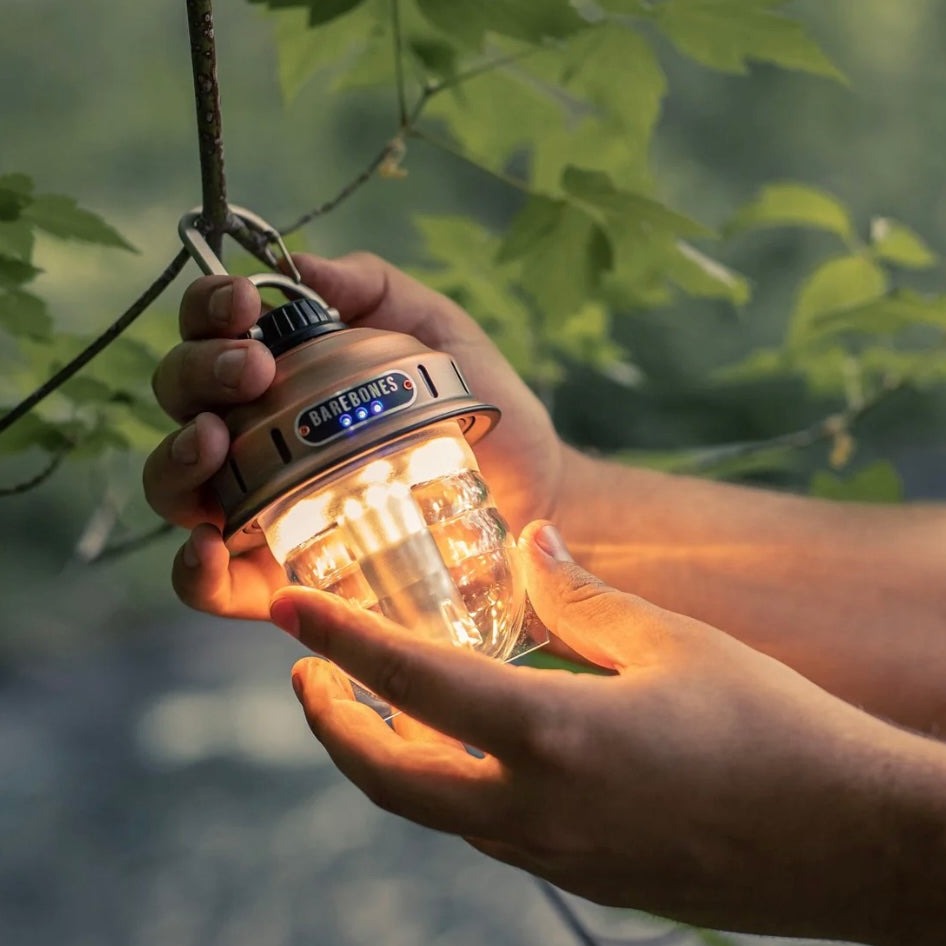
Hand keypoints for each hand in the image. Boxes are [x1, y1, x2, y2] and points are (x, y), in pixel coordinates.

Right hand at [143, 253, 563, 617]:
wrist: (531, 489)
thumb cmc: (480, 408)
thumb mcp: (436, 331)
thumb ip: (374, 290)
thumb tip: (299, 266)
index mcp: (288, 374)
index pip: (216, 332)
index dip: (209, 310)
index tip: (244, 304)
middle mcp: (258, 436)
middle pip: (183, 400)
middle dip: (199, 374)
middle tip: (253, 371)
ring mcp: (264, 507)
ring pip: (178, 486)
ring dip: (177, 459)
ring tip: (214, 444)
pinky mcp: (282, 576)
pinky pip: (212, 583)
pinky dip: (194, 569)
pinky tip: (209, 547)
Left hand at [271, 521, 945, 945]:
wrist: (848, 842)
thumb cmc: (773, 732)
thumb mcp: (674, 643)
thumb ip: (583, 595)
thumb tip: (532, 541)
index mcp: (552, 736)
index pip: (409, 681)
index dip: (336, 638)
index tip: (285, 608)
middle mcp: (534, 809)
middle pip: (387, 775)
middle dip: (331, 722)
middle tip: (308, 674)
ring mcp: (552, 855)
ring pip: (428, 807)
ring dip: (384, 753)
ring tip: (373, 701)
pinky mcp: (581, 874)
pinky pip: (482, 827)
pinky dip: (446, 780)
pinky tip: (468, 742)